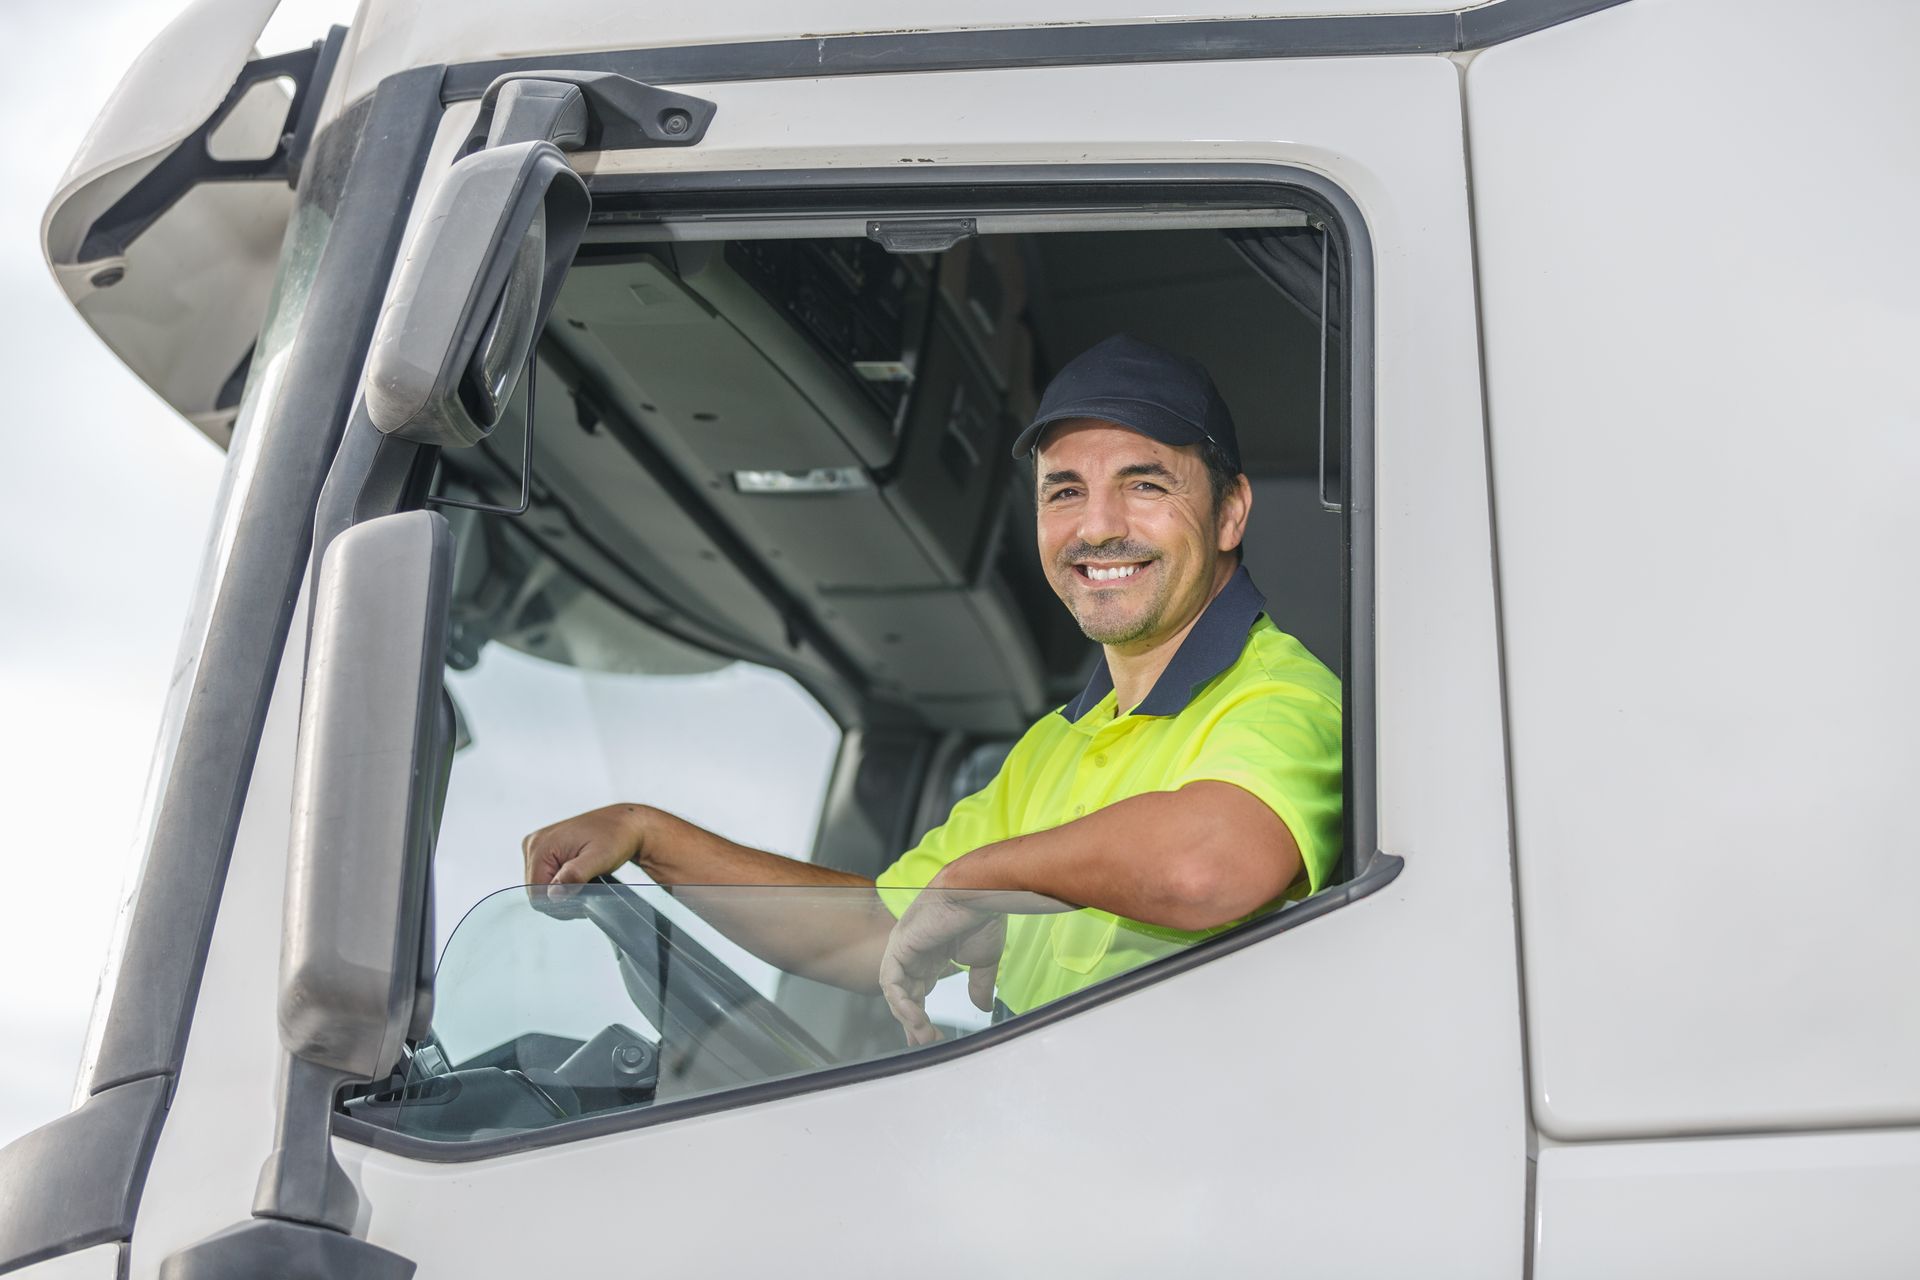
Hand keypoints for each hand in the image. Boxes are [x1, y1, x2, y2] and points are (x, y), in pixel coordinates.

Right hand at [522, 804, 650, 899]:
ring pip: (541, 885)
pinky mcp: (545, 849)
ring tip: (584, 880)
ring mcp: (537, 845)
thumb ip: (575, 875)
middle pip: (536, 891)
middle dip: (561, 896)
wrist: (625, 824)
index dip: (558, 904)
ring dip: (562, 889)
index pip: (536, 894)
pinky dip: (562, 881)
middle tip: (586, 889)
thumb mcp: (599, 857)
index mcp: (541, 846)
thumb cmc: (616, 837)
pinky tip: (578, 876)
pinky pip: (546, 876)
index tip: (582, 898)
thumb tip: (554, 894)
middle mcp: (534, 843)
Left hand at [878, 886, 1005, 1046]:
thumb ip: (978, 985)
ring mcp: (903, 949)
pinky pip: (891, 982)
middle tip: (925, 1044)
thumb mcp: (983, 960)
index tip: (931, 1038)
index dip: (922, 1016)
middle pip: (906, 996)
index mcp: (931, 955)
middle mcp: (914, 953)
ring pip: (896, 993)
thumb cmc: (981, 917)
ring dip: (909, 1017)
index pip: (918, 992)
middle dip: (913, 1023)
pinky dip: (901, 1003)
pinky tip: (916, 1018)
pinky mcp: (899, 946)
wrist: (979, 896)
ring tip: (924, 1037)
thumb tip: (984, 1007)